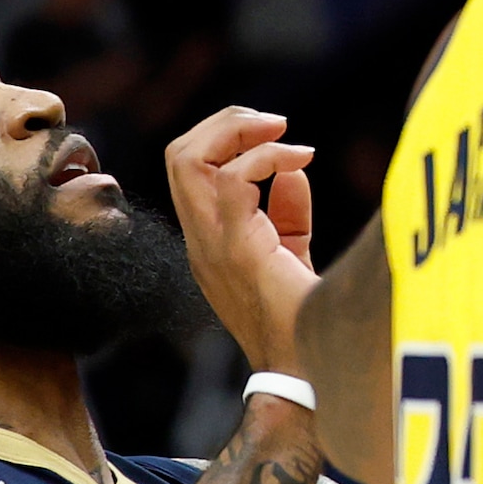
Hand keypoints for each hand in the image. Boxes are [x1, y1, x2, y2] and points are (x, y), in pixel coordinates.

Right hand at [162, 105, 320, 372]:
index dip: (228, 139)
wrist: (305, 361)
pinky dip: (265, 158)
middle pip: (178, 153)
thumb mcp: (292, 251)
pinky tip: (298, 162)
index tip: (282, 138)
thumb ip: (288, 211)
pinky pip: (229, 180)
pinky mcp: (234, 247)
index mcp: (209, 237)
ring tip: (281, 132)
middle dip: (226, 122)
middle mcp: (200, 238)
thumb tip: (293, 170)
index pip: (188, 171)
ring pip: (187, 157)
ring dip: (237, 130)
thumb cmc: (301, 314)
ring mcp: (210, 243)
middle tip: (276, 124)